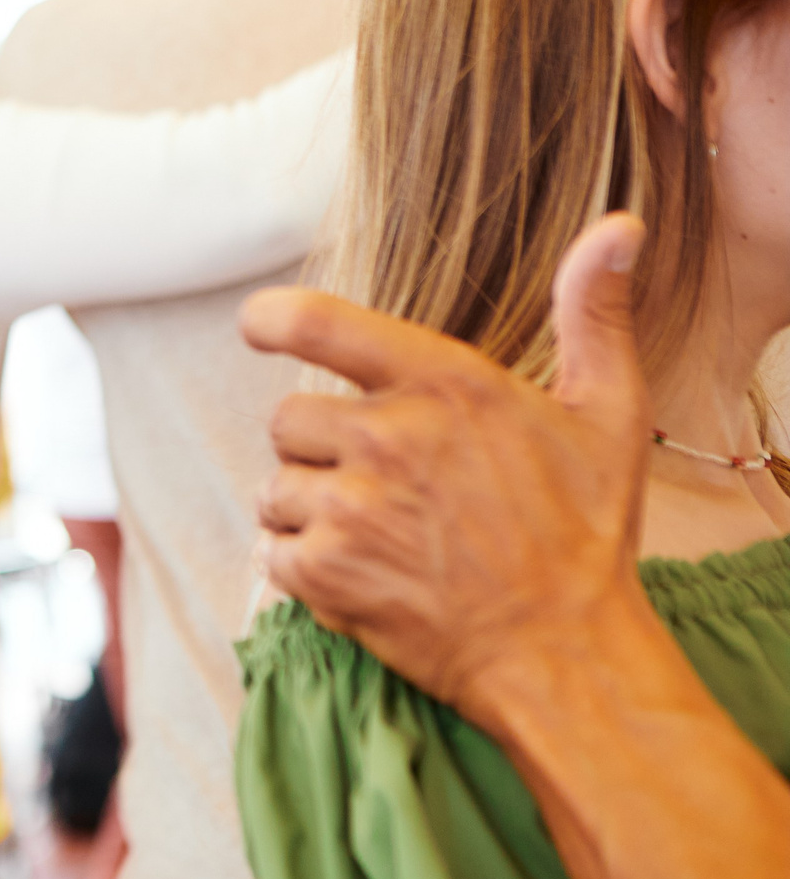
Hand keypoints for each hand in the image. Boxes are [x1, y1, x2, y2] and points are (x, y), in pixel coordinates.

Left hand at [239, 212, 658, 725]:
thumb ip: (594, 314)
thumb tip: (620, 226)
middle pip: (287, 417)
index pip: (320, 324)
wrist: (565, 652)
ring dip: (308, 508)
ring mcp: (351, 508)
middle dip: (318, 447)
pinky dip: (301, 563)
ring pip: (274, 485)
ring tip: (379, 531)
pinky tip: (360, 570)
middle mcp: (389, 439)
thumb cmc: (585, 532)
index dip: (273, 319)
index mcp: (446, 387)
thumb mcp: (609, 414)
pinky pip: (270, 549)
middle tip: (380, 480)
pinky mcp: (326, 572)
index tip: (258, 325)